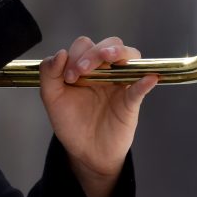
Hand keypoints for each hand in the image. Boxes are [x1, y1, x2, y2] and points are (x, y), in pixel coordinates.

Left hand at [39, 36, 158, 196]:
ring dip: (118, 52)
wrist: (84, 152)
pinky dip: (144, 82)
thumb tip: (60, 53)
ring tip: (107, 57)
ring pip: (129, 55)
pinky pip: (140, 88)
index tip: (68, 76)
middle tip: (80, 71)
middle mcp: (105, 70)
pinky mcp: (131, 102)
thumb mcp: (51, 98)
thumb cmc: (70, 122)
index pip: (85, 45)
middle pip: (109, 44)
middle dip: (94, 52)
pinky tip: (147, 79)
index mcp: (85, 66)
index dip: (75, 55)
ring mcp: (120, 83)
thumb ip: (49, 74)